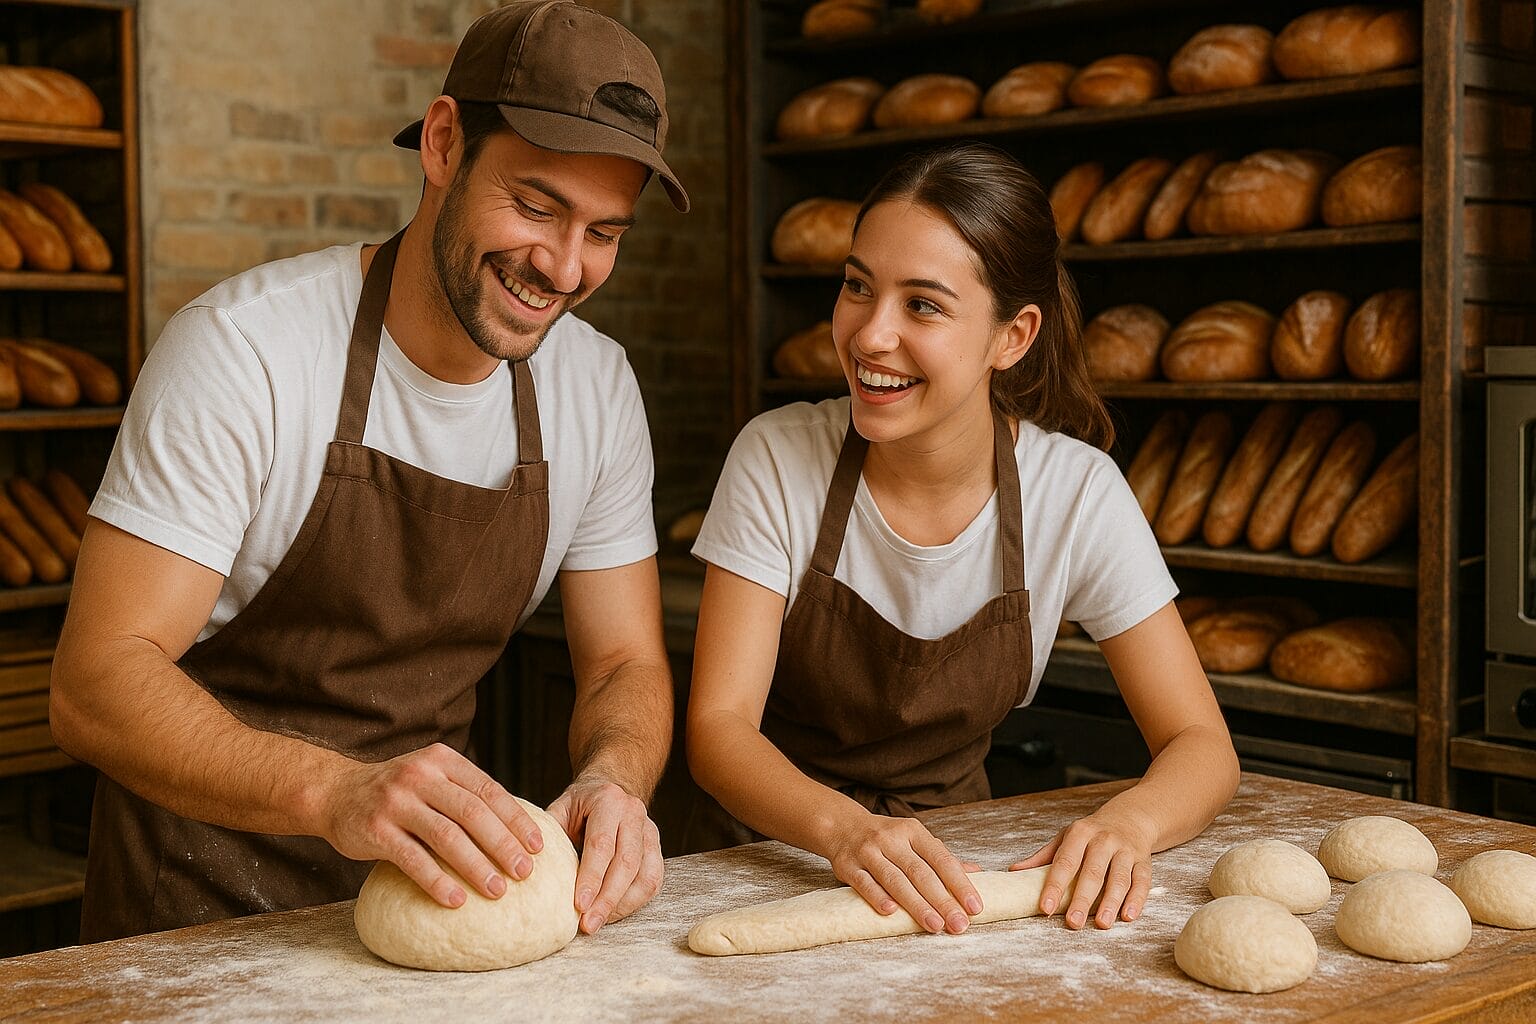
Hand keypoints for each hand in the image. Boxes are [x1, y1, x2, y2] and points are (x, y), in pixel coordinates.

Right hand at [319, 742, 543, 908]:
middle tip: (525, 873)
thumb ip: (463, 794)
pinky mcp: (376, 830)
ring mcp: (396, 802)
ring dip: (476, 866)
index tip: (538, 846)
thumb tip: (515, 831)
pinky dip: (437, 881)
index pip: (489, 790)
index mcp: (442, 761)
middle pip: (472, 813)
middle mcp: (421, 776)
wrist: (335, 792)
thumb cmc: (396, 792)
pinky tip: (456, 900)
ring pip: (446, 836)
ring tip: (498, 891)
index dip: (516, 819)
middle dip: (503, 844)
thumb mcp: (430, 777)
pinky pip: (413, 859)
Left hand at [546, 779, 662, 933]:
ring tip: (600, 922)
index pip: (601, 844)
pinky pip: (653, 880)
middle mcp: (634, 813)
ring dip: (623, 905)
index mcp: (608, 801)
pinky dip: (635, 901)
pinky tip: (614, 913)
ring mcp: (649, 830)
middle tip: (589, 924)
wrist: (610, 788)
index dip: (591, 877)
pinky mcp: (656, 847)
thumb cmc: (580, 804)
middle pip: (627, 863)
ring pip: (646, 875)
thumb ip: (552, 834)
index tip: (579, 905)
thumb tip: (534, 868)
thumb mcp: (560, 809)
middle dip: (608, 899)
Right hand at [824, 813, 981, 934]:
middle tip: (959, 925)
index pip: (941, 859)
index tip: (974, 907)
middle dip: (942, 901)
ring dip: (916, 904)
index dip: (959, 883)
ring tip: (935, 926)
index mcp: (913, 831)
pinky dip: (878, 897)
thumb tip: (977, 872)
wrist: (842, 826)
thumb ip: (942, 857)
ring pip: (895, 880)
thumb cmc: (887, 838)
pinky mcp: (848, 866)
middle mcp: (891, 839)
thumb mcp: (914, 840)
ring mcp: (868, 852)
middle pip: (920, 872)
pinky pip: (864, 882)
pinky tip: (892, 913)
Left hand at [1011, 808, 1153, 929]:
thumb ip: (1043, 857)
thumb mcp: (1066, 838)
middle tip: (1073, 922)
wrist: (1130, 818)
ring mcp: (1126, 851)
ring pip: (1119, 878)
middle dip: (1083, 899)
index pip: (1065, 862)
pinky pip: (1141, 882)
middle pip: (1092, 873)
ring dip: (1111, 903)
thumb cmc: (1091, 833)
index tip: (1044, 907)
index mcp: (1080, 833)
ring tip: (1102, 924)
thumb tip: (1013, 872)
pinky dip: (1136, 900)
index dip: (1054, 885)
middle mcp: (1104, 840)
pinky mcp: (1143, 862)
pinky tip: (1128, 916)